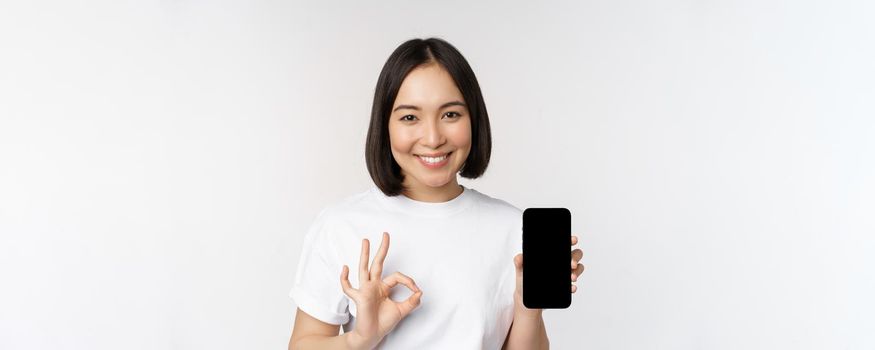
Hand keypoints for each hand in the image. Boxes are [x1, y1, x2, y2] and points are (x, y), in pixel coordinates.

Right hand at [340, 232, 422, 349]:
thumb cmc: (383, 323)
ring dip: (365, 255)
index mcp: (383, 287)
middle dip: (382, 249)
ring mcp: (365, 290)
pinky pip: (348, 288)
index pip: (396, 276)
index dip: (408, 281)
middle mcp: (373, 286)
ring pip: (364, 269)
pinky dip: (344, 279)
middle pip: (378, 263)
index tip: (416, 290)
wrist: (373, 335)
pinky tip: (345, 268)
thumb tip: (420, 292)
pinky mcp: (359, 298)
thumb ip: (412, 302)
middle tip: (386, 234)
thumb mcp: (402, 310)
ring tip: (366, 241)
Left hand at [513, 234, 584, 310]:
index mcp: (552, 254)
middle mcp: (561, 262)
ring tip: (571, 278)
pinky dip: (573, 286)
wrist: (525, 298)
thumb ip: (519, 262)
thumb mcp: (521, 270)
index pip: (564, 244)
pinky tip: (571, 288)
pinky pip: (573, 284)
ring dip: (577, 272)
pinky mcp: (565, 286)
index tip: (573, 240)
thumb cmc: (524, 280)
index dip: (570, 240)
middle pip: (575, 254)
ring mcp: (565, 274)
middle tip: (571, 264)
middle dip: (575, 257)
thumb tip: (519, 257)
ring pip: (578, 268)